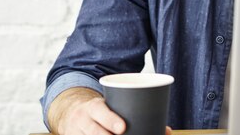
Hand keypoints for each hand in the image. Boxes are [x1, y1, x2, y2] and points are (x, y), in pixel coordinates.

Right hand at [49, 88, 172, 134]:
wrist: (72, 113)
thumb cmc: (101, 111)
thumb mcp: (110, 106)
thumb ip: (132, 113)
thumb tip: (167, 131)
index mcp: (93, 107)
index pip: (99, 112)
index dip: (110, 120)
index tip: (122, 128)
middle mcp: (83, 121)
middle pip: (94, 132)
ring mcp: (78, 133)